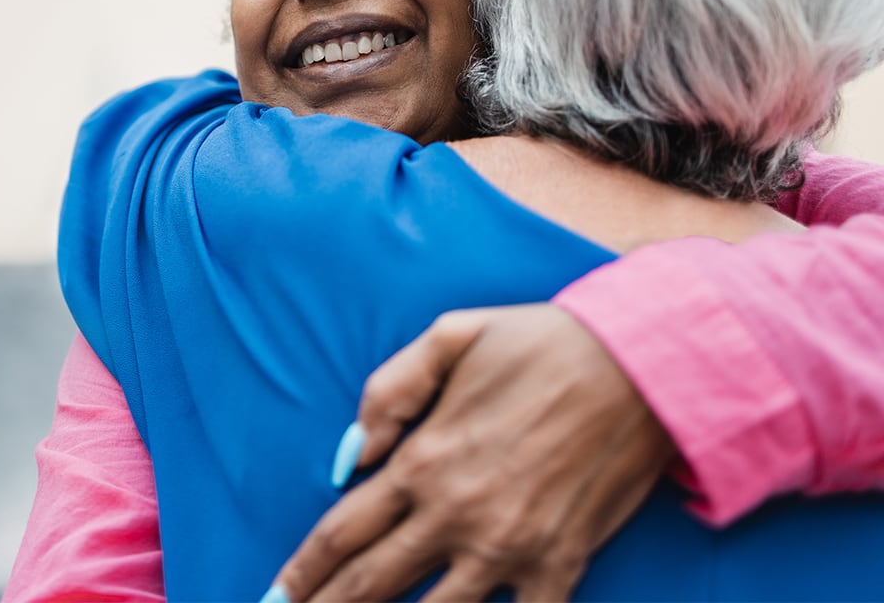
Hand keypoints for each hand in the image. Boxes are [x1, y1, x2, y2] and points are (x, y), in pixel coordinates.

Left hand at [272, 304, 673, 601]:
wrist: (634, 365)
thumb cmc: (539, 343)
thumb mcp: (451, 336)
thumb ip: (389, 390)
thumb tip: (351, 454)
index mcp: (426, 457)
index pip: (344, 529)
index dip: (302, 570)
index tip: (277, 595)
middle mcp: (457, 513)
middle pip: (371, 584)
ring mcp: (509, 547)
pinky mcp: (560, 563)